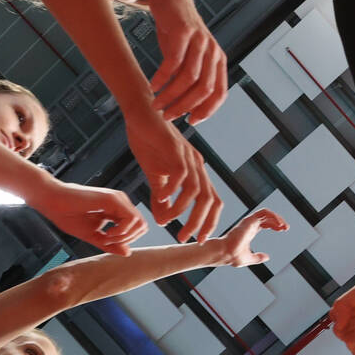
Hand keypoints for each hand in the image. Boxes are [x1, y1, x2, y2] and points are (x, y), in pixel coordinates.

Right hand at [29, 179, 147, 255]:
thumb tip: (128, 253)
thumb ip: (109, 244)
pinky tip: (107, 233)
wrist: (51, 201)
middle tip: (109, 241)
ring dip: (125, 236)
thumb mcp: (92, 235)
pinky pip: (131, 218)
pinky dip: (122, 231)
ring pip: (139, 222)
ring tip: (107, 238)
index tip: (108, 242)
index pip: (136, 227)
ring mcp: (118, 199)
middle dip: (128, 239)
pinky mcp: (112, 199)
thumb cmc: (68, 215)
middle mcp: (121, 203)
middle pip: (141, 226)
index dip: (127, 240)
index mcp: (117, 210)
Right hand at [124, 109, 221, 240]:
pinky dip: (171, 189)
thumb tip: (163, 222)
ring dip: (184, 210)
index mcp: (197, 172)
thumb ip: (160, 198)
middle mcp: (197, 165)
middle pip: (209, 199)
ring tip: (170, 222)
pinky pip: (179, 173)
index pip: (213, 201)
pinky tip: (159, 198)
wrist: (141, 115)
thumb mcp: (155, 176)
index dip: (209, 221)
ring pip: (196, 189)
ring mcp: (188, 156)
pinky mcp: (175, 148)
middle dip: (199, 222)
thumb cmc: (150, 143)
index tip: (198, 239)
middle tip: (185, 238)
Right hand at [148, 0, 227, 124]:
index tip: (191, 122)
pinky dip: (162, 78)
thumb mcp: (190, 57)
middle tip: (168, 116)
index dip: (207, 111)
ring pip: (188, 78)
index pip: (220, 93)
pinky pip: (173, 62)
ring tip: (156, 104)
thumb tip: (186, 107)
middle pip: (204, 89)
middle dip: (185, 107)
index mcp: (218, 61)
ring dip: (171, 96)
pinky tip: (152, 86)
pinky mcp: (183, 32)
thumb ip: (192, 78)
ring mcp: (200, 41)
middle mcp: (213, 52)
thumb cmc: (179, 32)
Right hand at [215, 209, 287, 266]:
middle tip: (286, 228)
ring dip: (277, 218)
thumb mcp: (249, 258)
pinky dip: (273, 216)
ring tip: (284, 226)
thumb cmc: (231, 256)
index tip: (283, 230)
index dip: (275, 225)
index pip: (265, 223)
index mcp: (250, 231)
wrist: (224, 254)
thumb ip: (258, 257)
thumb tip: (267, 257)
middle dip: (279, 221)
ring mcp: (249, 222)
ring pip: (266, 213)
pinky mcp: (249, 220)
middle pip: (267, 217)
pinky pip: (264, 212)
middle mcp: (250, 225)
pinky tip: (279, 224)